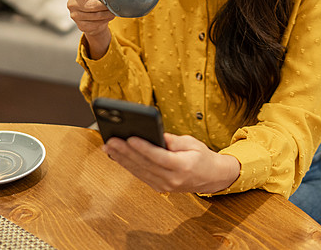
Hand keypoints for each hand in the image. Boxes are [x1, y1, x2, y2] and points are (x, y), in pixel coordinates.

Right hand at [67, 0, 114, 58]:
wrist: (90, 18)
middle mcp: (71, 3)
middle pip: (90, 5)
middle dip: (104, 4)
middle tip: (114, 2)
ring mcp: (75, 16)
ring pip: (96, 15)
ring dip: (108, 13)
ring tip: (114, 9)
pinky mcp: (81, 26)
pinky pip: (97, 23)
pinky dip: (106, 20)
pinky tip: (109, 16)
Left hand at [103, 133, 240, 193]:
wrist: (212, 177)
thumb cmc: (202, 157)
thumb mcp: (192, 143)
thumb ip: (172, 140)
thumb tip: (154, 134)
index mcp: (183, 167)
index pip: (159, 157)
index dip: (143, 148)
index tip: (130, 138)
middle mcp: (172, 179)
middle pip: (145, 164)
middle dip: (126, 152)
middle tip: (111, 141)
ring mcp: (164, 186)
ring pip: (139, 171)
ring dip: (122, 159)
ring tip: (109, 147)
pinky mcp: (159, 187)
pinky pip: (141, 175)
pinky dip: (128, 166)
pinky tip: (117, 157)